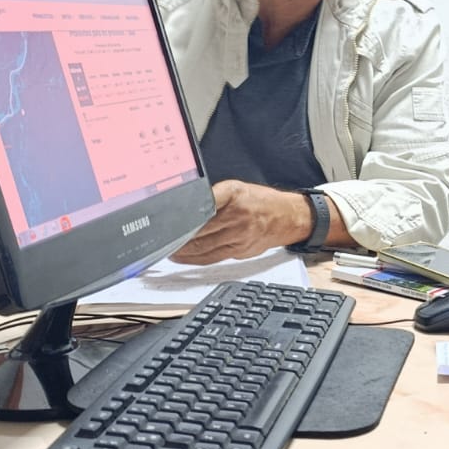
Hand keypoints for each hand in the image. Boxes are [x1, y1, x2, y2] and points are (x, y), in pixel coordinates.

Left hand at [170, 180, 308, 263]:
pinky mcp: (240, 250)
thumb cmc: (260, 201)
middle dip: (177, 236)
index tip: (166, 222)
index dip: (182, 217)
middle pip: (198, 230)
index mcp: (233, 194)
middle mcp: (237, 215)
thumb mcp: (237, 188)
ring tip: (168, 249)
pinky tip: (184, 257)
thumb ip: (213, 198)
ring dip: (182, 250)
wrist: (288, 217)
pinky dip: (194, 259)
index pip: (201, 205)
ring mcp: (239, 235)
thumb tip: (186, 209)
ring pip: (202, 247)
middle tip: (160, 238)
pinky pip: (212, 257)